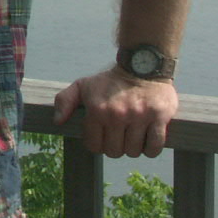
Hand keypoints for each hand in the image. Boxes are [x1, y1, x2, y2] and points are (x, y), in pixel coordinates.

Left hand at [52, 67, 177, 157]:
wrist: (142, 65)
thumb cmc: (110, 81)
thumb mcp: (82, 86)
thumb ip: (65, 101)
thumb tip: (57, 121)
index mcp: (97, 110)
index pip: (94, 145)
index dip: (97, 144)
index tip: (102, 137)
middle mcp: (117, 115)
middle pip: (114, 151)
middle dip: (115, 147)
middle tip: (118, 137)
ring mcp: (140, 116)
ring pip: (134, 151)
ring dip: (133, 148)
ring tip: (132, 135)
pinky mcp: (159, 117)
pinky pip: (155, 147)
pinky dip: (150, 150)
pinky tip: (146, 141)